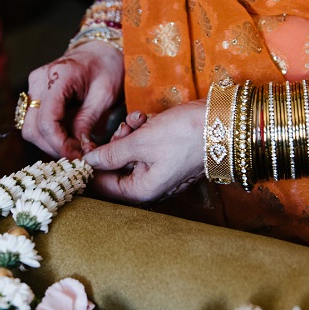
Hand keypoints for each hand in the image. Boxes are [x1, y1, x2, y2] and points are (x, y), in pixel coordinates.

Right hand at [21, 41, 124, 159]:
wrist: (101, 50)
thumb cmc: (107, 67)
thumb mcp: (105, 95)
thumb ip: (88, 121)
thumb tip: (80, 150)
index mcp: (57, 76)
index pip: (47, 120)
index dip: (60, 144)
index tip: (77, 157)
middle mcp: (39, 81)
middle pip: (33, 128)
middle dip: (54, 147)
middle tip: (78, 156)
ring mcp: (34, 86)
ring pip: (30, 128)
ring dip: (51, 143)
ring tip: (75, 147)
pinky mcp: (36, 93)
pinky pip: (35, 121)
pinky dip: (50, 135)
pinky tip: (68, 138)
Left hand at [82, 100, 206, 205]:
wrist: (223, 123)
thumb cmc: (185, 135)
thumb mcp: (142, 142)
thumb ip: (111, 154)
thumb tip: (87, 162)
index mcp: (141, 190)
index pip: (101, 185)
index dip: (90, 164)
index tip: (85, 144)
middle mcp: (149, 185)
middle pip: (114, 167)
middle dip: (114, 143)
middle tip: (123, 128)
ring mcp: (158, 171)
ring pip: (128, 153)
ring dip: (128, 133)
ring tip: (138, 120)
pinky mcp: (166, 156)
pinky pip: (144, 146)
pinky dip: (142, 131)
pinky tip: (147, 119)